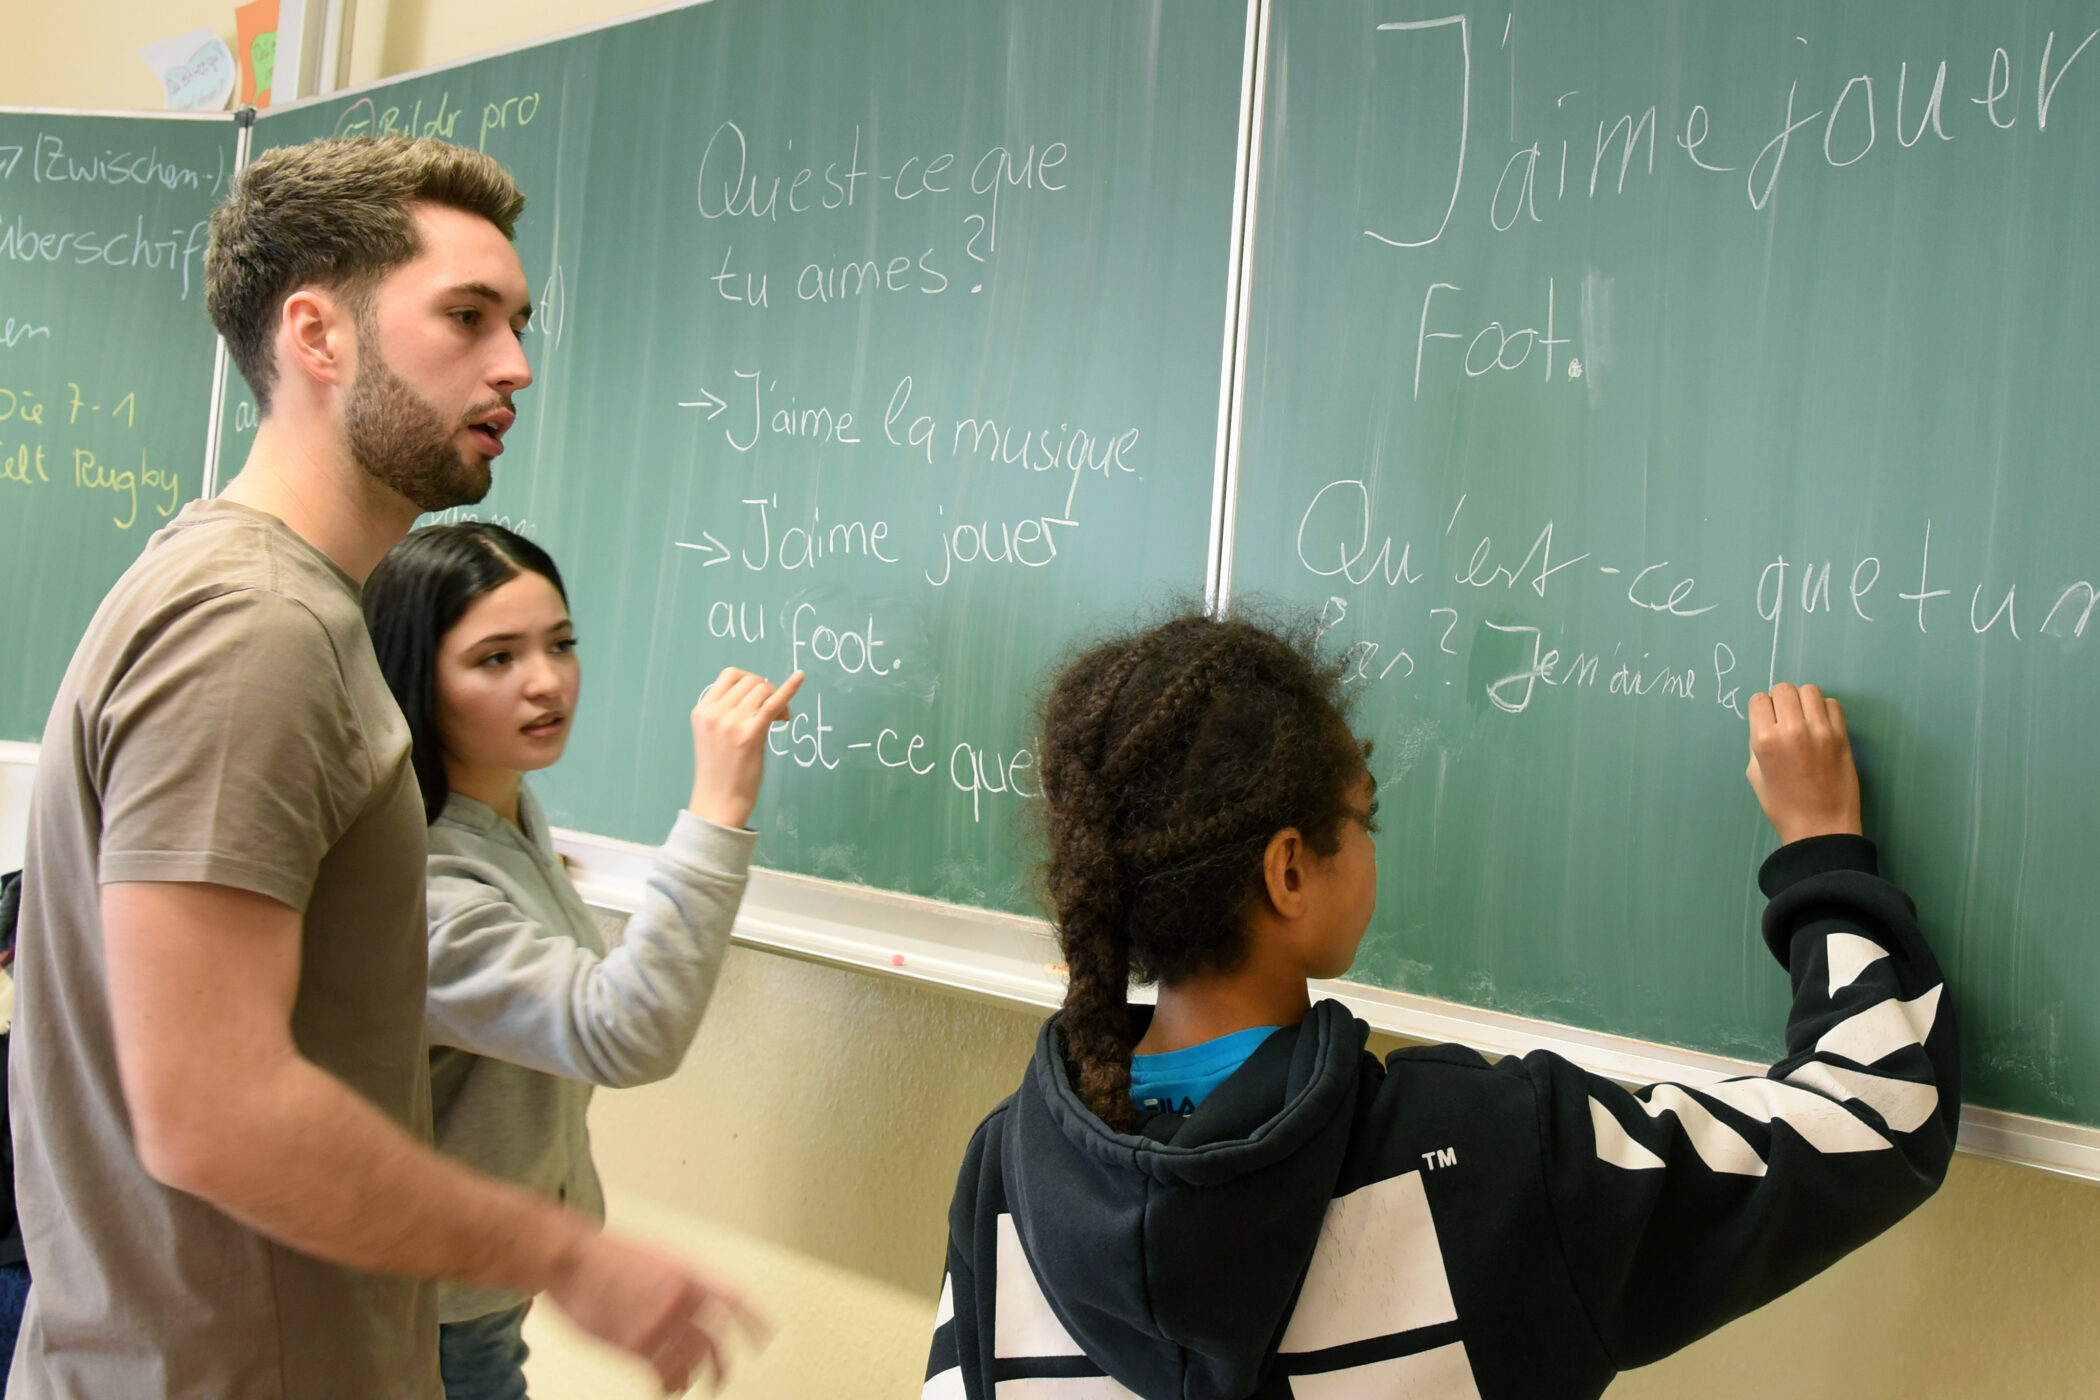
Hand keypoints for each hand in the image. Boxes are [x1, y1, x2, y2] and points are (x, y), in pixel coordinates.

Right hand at [543, 1228, 768, 1392]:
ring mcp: (658, 1322)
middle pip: (712, 1342)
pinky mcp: (634, 1343)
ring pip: (688, 1362)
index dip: (751, 1319)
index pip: (732, 1298)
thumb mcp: (655, 1256)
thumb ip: (678, 1282)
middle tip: (722, 1380)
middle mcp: (679, 1298)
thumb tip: (692, 1305)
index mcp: (688, 1272)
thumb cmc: (606, 1255)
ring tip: (685, 1386)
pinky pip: (661, 1373)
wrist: (570, 1258)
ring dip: (689, 1379)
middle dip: (720, 1367)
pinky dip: (667, 1385)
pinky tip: (665, 1389)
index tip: (764, 1337)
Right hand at [688, 668, 803, 829]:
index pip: (730, 675)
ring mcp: (731, 722)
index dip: (750, 681)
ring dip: (778, 698)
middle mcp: (714, 713)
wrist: (719, 802)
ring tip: (781, 720)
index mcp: (702, 710)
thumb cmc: (720, 771)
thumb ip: (728, 712)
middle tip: (776, 713)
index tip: (760, 697)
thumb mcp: (713, 734)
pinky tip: (800, 677)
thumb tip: (761, 691)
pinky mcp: (750, 734)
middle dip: (768, 690)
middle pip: (751, 681)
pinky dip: (789, 688)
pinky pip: (773, 702)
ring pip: (763, 689)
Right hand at [1746, 682, 1862, 844]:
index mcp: (1765, 741)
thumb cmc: (1783, 807)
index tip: (1767, 720)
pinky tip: (1821, 726)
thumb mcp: (1756, 775)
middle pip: (1784, 689)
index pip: (1760, 700)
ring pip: (1810, 690)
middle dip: (1781, 700)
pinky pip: (1833, 704)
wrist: (1821, 827)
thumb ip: (1758, 744)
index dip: (1762, 709)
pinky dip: (1824, 709)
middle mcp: (1792, 730)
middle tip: (1786, 718)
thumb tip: (1769, 723)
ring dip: (1804, 701)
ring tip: (1805, 719)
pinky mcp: (1842, 735)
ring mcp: (1820, 731)